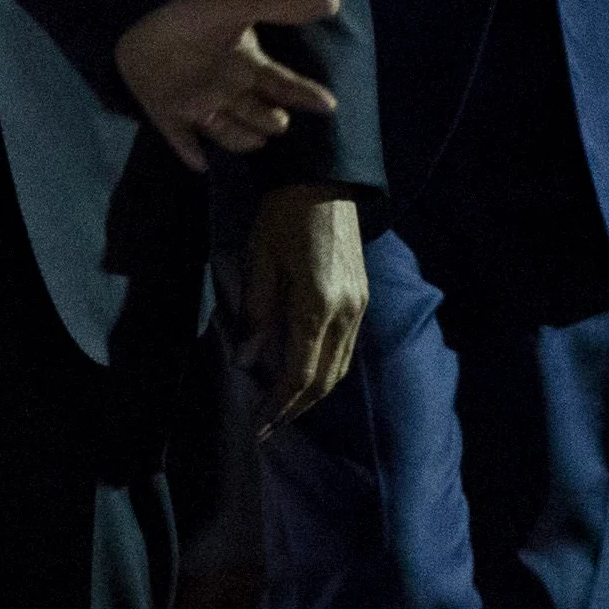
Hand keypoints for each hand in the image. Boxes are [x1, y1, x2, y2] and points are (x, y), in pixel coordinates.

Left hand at [113, 0, 341, 171]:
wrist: (136, 13)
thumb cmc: (192, 13)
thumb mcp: (239, 5)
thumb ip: (282, 7)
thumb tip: (334, 2)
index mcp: (247, 67)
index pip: (284, 87)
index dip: (306, 96)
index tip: (328, 105)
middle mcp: (229, 91)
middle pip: (262, 118)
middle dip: (271, 122)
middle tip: (273, 116)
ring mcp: (199, 106)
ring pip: (232, 135)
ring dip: (243, 139)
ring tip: (252, 134)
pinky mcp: (168, 115)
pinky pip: (183, 142)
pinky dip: (191, 153)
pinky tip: (200, 162)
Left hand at [237, 184, 366, 434]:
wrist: (322, 182)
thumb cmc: (283, 218)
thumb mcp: (259, 263)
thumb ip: (256, 315)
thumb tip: (246, 360)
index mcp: (317, 307)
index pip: (299, 375)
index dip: (278, 406)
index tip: (258, 425)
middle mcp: (346, 314)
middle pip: (324, 381)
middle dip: (295, 409)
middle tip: (268, 427)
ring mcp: (359, 307)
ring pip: (338, 368)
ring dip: (311, 394)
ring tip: (283, 408)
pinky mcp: (362, 298)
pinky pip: (345, 349)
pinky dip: (324, 370)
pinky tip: (303, 373)